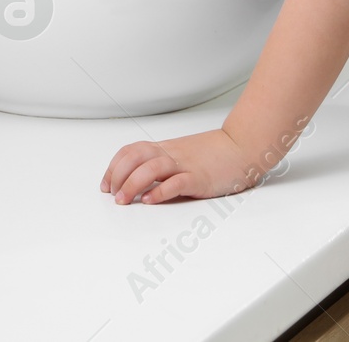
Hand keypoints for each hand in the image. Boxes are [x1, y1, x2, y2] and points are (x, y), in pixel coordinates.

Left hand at [101, 129, 262, 204]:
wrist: (242, 147)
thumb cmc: (214, 154)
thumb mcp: (182, 154)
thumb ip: (163, 163)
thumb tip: (141, 181)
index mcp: (165, 149)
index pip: (130, 151)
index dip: (113, 167)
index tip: (106, 185)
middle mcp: (171, 154)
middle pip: (135, 158)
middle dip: (117, 176)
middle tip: (113, 195)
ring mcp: (185, 165)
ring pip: (150, 169)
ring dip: (132, 185)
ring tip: (125, 201)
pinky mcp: (199, 178)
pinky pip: (176, 183)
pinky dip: (160, 192)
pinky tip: (151, 200)